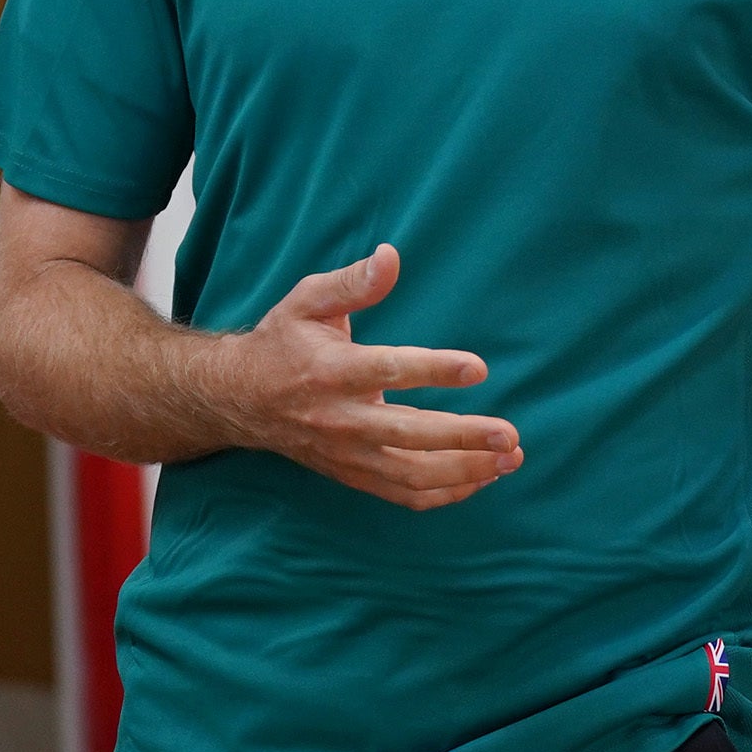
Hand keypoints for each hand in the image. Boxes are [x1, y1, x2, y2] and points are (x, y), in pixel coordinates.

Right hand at [215, 244, 521, 508]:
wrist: (240, 400)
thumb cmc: (283, 342)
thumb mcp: (307, 301)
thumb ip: (352, 282)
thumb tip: (391, 256)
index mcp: (330, 371)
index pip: (388, 371)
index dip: (434, 370)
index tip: (479, 368)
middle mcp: (340, 419)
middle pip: (408, 435)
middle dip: (463, 438)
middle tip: (509, 434)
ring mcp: (348, 454)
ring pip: (412, 475)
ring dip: (466, 471)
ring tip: (511, 458)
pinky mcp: (354, 475)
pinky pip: (405, 495)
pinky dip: (447, 493)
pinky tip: (484, 476)